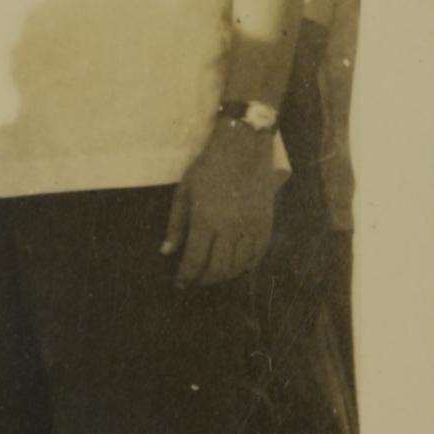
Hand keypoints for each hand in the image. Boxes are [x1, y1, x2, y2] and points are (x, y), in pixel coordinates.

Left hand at [164, 123, 288, 287]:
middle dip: (205, 279)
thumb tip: (167, 252)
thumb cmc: (208, 169)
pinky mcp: (266, 223)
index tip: (180, 284)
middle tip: (195, 281)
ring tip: (213, 275)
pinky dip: (248, 265)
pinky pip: (259, 253)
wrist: (243, 149)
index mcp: (205, 220)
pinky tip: (238, 268)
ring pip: (240, 264)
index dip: (186, 276)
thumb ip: (176, 226)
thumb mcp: (183, 193)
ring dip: (225, 275)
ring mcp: (251, 226)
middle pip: (219, 267)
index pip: (195, 259)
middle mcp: (230, 227)